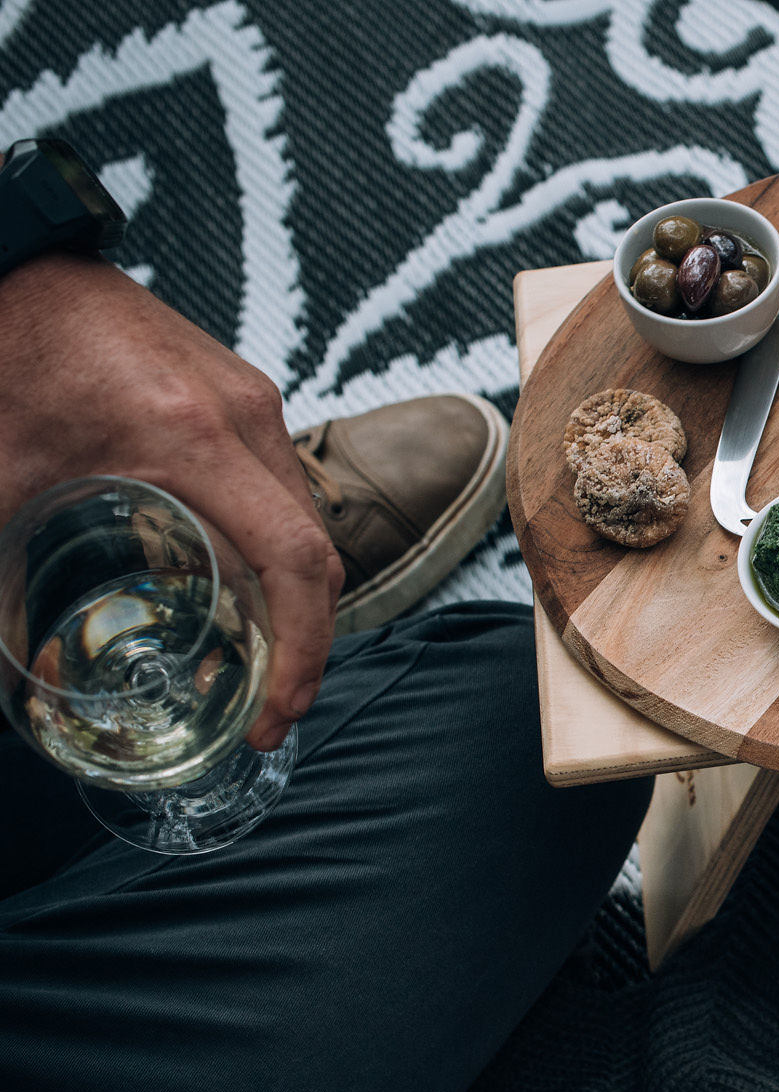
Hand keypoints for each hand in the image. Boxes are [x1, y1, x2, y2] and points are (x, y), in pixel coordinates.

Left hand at [0, 252, 340, 750]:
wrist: (19, 263)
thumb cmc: (9, 354)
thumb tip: (2, 679)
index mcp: (194, 439)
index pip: (295, 560)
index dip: (304, 650)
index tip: (275, 713)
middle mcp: (246, 418)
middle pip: (318, 553)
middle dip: (306, 642)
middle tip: (265, 707)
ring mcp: (256, 400)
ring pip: (308, 521)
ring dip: (294, 594)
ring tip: (253, 654)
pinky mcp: (247, 393)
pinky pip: (284, 486)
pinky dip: (276, 545)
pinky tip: (232, 578)